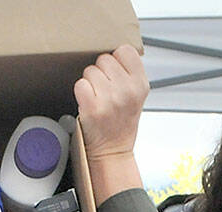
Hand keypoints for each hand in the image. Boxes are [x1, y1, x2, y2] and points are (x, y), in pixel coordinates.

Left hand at [74, 43, 148, 161]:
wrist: (113, 151)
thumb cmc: (122, 122)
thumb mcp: (136, 95)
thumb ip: (129, 73)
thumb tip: (113, 50)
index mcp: (141, 84)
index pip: (124, 50)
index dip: (116, 61)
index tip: (116, 75)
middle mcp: (128, 90)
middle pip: (104, 59)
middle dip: (102, 72)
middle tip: (106, 92)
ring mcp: (110, 99)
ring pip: (90, 70)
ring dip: (90, 83)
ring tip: (98, 99)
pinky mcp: (93, 107)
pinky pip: (80, 84)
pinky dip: (81, 92)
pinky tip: (89, 103)